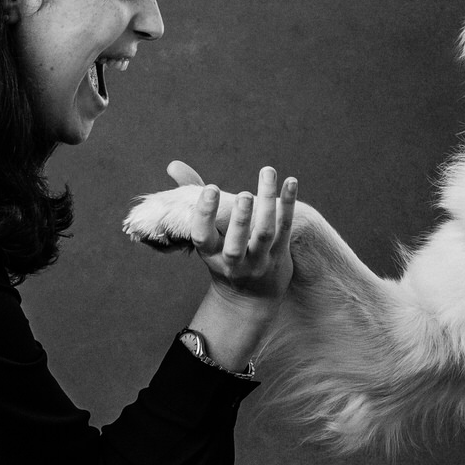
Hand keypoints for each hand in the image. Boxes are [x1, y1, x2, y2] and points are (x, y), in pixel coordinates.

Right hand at [168, 161, 296, 304]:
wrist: (249, 299)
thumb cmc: (223, 256)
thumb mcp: (207, 237)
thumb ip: (196, 200)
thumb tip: (173, 165)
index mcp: (210, 254)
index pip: (203, 236)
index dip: (205, 214)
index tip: (210, 189)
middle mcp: (233, 262)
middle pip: (236, 243)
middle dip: (240, 219)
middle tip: (244, 194)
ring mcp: (258, 261)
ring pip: (264, 233)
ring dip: (267, 202)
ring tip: (267, 172)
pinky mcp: (279, 256)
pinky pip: (285, 228)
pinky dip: (289, 204)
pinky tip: (291, 180)